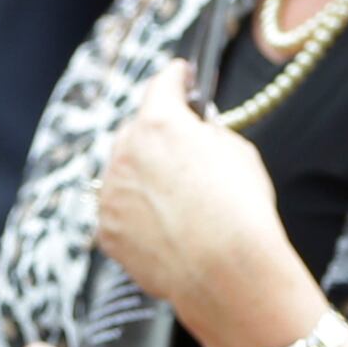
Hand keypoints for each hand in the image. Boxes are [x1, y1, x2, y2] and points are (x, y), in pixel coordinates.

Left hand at [93, 62, 289, 325]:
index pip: (162, 86)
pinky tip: (164, 226)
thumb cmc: (241, 209)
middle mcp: (125, 153)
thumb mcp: (238, 152)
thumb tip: (197, 132)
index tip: (180, 74)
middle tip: (180, 145)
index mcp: (159, 124)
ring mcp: (110, 194)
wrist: (225, 272)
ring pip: (121, 173)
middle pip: (135, 131)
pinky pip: (118, 212)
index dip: (175, 77)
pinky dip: (135, 213)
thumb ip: (209, 134)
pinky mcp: (107, 231)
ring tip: (176, 196)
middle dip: (155, 134)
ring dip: (142, 176)